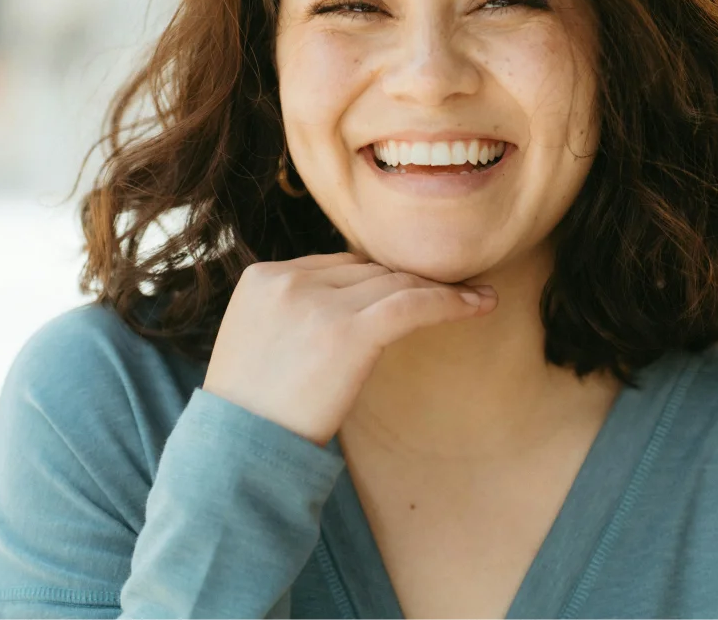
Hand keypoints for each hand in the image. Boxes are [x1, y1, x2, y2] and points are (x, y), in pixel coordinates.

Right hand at [201, 252, 497, 446]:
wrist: (237, 453)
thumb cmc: (250, 413)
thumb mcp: (256, 342)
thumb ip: (292, 313)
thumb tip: (348, 306)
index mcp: (262, 277)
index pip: (337, 264)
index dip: (378, 279)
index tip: (411, 289)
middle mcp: (288, 280)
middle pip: (368, 270)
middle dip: (409, 281)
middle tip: (454, 289)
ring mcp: (316, 303)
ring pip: (394, 282)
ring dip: (438, 288)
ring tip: (476, 295)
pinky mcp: (348, 331)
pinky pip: (412, 305)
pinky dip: (451, 302)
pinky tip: (480, 304)